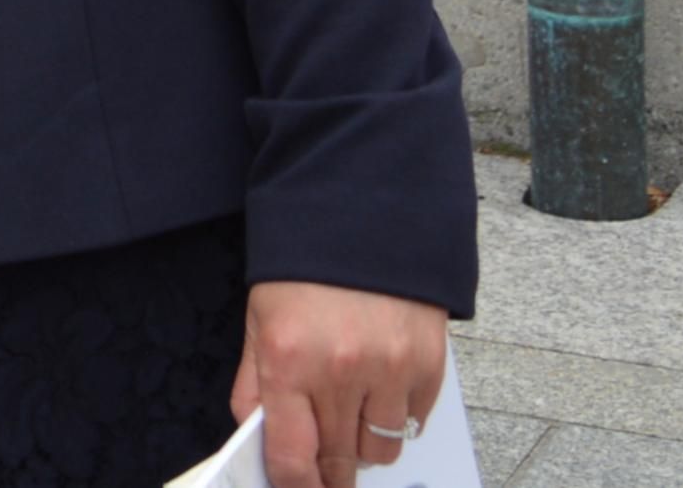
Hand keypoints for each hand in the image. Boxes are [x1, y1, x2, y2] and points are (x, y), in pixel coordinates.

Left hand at [232, 280, 450, 486]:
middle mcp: (340, 371)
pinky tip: (383, 394)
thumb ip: (255, 385)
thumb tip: (258, 438)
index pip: (293, 456)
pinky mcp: (428, 366)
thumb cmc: (303, 273)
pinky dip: (398, 421)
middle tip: (328, 475)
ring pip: (379, 451)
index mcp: (288, 360)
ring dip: (364, 447)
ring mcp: (389, 371)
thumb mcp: (260, 322)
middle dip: (330, 475)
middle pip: (338, 459)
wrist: (364, 221)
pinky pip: (413, 424)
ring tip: (353, 421)